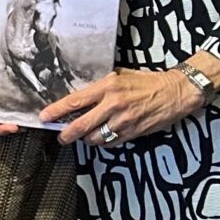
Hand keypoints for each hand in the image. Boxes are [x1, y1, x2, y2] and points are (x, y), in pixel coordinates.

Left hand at [41, 68, 201, 145]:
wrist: (175, 92)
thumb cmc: (146, 82)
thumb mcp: (119, 76)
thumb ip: (100, 87)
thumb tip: (80, 97)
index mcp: (107, 87)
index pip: (75, 101)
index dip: (56, 111)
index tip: (44, 116)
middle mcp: (113, 105)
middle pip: (80, 125)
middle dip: (66, 134)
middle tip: (60, 136)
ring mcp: (123, 121)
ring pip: (95, 138)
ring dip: (85, 139)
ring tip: (81, 136)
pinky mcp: (133, 133)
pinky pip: (110, 143)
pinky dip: (102, 142)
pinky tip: (100, 138)